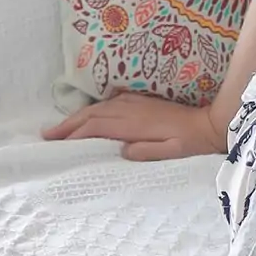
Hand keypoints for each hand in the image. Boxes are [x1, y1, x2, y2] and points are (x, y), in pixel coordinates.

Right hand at [41, 91, 227, 161]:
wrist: (208, 123)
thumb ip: (148, 151)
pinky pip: (110, 104)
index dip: (76, 134)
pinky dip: (94, 109)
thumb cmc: (190, 142)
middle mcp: (131, 110)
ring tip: (60, 127)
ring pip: (99, 108)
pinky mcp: (141, 102)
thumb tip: (122, 151)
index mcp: (135, 124)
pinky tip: (88, 114)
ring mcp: (135, 104)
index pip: (97, 127)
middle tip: (47, 135)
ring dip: (78, 117)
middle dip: (68, 124)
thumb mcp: (173, 152)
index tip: (58, 144)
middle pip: (92, 115)